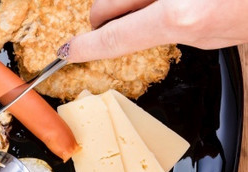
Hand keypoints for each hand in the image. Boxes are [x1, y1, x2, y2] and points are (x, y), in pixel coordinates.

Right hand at [66, 0, 247, 62]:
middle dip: (103, 17)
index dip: (86, 47)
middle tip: (107, 27)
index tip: (68, 50)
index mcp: (181, 16)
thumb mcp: (219, 34)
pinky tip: (172, 3)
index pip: (114, 37)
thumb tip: (151, 25)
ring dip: (127, 0)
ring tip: (147, 7)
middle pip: (107, 3)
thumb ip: (178, 28)